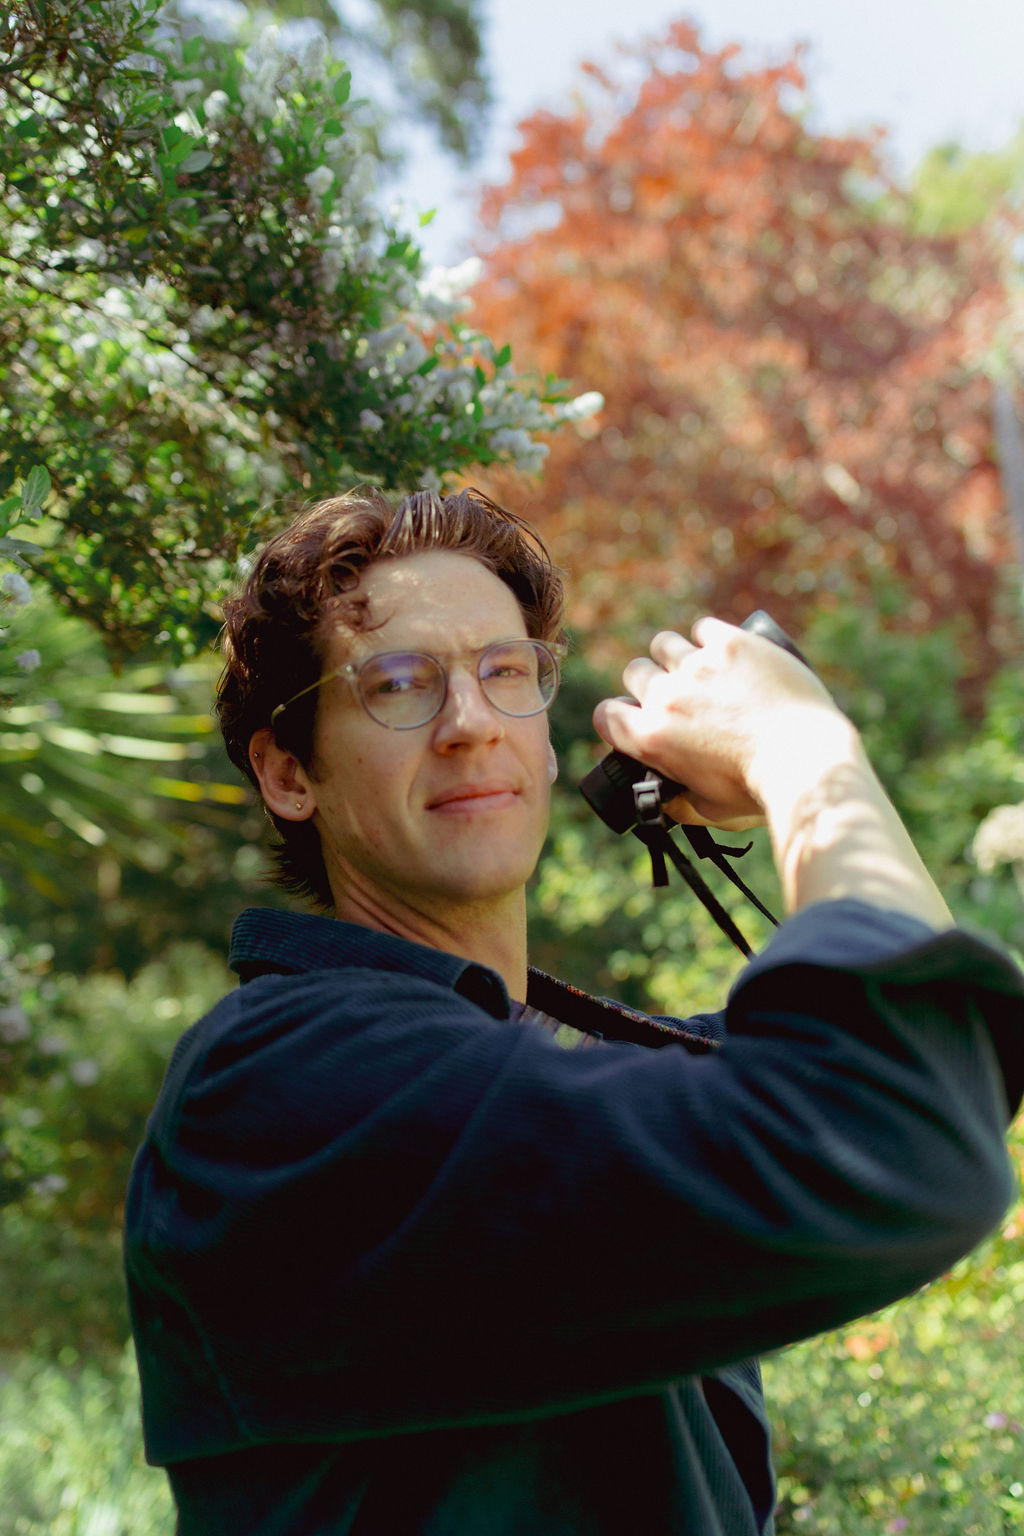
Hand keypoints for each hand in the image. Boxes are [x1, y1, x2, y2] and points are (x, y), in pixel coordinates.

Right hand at [594, 618, 949, 926]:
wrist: (807, 763)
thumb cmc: (760, 795)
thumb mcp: (710, 813)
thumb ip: (681, 803)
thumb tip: (668, 799)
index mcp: (651, 739)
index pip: (606, 715)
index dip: (619, 717)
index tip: (638, 719)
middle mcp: (667, 697)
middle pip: (635, 672)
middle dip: (651, 683)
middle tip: (679, 696)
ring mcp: (699, 666)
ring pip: (664, 643)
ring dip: (677, 656)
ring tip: (702, 670)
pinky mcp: (733, 644)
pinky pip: (704, 628)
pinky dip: (711, 639)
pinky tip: (729, 654)